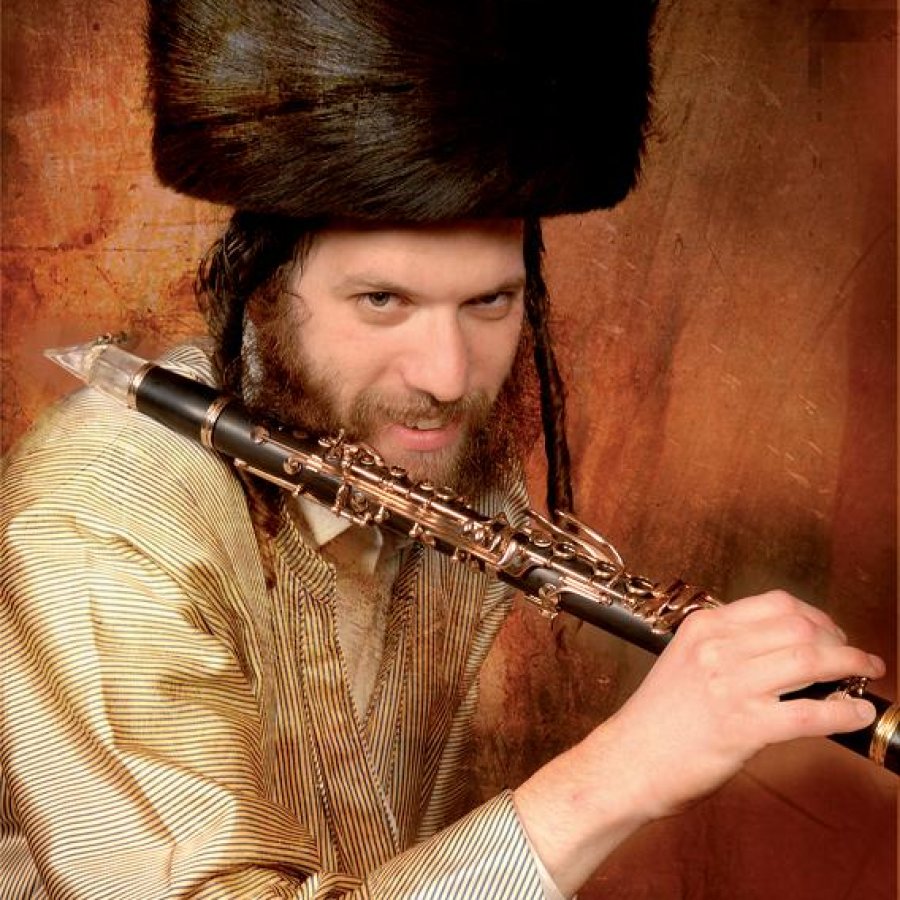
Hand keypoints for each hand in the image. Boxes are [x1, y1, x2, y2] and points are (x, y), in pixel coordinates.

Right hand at [514, 590, 884, 896]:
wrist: (628, 760)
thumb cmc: (657, 719)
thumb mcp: (683, 661)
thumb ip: (724, 648)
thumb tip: (780, 648)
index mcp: (703, 628)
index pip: (776, 604)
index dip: (817, 616)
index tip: (830, 632)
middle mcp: (717, 648)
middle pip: (800, 627)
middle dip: (839, 640)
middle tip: (853, 657)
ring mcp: (730, 686)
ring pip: (810, 660)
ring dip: (850, 666)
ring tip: (864, 676)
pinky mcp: (742, 727)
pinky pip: (809, 714)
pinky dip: (843, 712)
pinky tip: (856, 714)